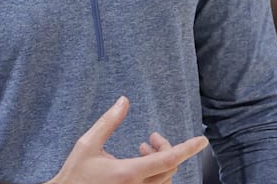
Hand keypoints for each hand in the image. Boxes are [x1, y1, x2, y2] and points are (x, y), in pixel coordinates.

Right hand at [46, 96, 208, 183]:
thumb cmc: (75, 173)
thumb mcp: (88, 143)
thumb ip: (109, 121)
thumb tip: (124, 101)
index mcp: (127, 173)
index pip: (168, 159)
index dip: (188, 148)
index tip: (202, 140)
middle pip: (168, 168)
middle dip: (166, 149)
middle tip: (151, 138)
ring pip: (164, 181)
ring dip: (160, 163)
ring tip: (142, 150)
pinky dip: (155, 174)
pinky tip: (140, 165)